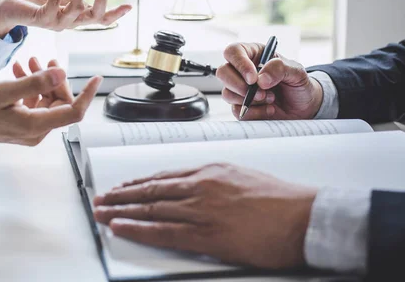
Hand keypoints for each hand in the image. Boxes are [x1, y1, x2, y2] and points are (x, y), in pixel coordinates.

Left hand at [0, 0, 131, 36]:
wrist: (9, 2)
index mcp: (76, 14)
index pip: (100, 18)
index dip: (115, 14)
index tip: (129, 5)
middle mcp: (69, 22)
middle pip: (93, 17)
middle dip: (101, 0)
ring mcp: (56, 22)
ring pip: (75, 9)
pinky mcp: (41, 18)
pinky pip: (53, 2)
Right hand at [0, 63, 101, 154]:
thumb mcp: (3, 91)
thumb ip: (34, 82)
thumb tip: (61, 73)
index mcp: (35, 126)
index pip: (74, 112)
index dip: (87, 94)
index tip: (96, 77)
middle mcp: (36, 131)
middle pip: (61, 103)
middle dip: (55, 80)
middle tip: (44, 59)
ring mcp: (29, 130)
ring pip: (47, 102)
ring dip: (41, 81)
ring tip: (29, 61)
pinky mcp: (21, 125)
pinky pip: (35, 104)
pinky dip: (31, 88)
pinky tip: (20, 71)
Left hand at [93, 164, 316, 269]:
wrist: (303, 216)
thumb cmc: (280, 199)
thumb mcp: (243, 176)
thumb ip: (215, 182)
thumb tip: (196, 190)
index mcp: (210, 170)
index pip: (164, 177)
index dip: (138, 183)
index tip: (123, 187)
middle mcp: (200, 186)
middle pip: (150, 191)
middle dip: (121, 196)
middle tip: (101, 198)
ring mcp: (201, 209)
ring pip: (150, 209)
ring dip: (121, 211)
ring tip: (101, 212)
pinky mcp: (206, 234)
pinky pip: (162, 231)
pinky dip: (137, 229)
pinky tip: (119, 227)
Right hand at [217, 43, 323, 119]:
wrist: (304, 107)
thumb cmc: (298, 84)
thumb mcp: (297, 72)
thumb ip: (280, 68)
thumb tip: (260, 79)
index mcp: (253, 55)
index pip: (233, 52)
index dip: (239, 64)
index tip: (253, 78)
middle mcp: (242, 71)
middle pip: (223, 72)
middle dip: (239, 85)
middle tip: (260, 92)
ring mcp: (239, 90)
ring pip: (227, 93)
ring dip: (249, 100)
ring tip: (270, 99)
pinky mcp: (241, 107)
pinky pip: (236, 111)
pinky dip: (254, 113)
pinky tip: (268, 109)